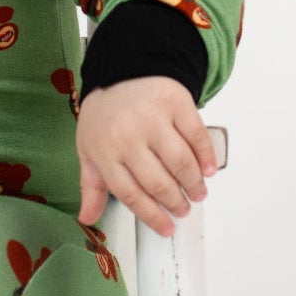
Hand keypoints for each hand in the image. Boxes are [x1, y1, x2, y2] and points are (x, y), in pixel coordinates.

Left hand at [75, 76, 216, 235]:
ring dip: (193, 184)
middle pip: (158, 182)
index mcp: (104, 151)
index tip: (166, 227)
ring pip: (180, 162)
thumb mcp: (89, 148)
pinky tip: (208, 170)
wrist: (122, 69)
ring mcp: (152, 118)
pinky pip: (196, 136)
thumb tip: (87, 218)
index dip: (151, 215)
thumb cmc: (106, 114)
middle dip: (175, 202)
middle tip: (183, 210)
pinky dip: (206, 157)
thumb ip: (91, 185)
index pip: (130, 194)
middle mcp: (128, 136)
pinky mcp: (175, 103)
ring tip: (197, 193)